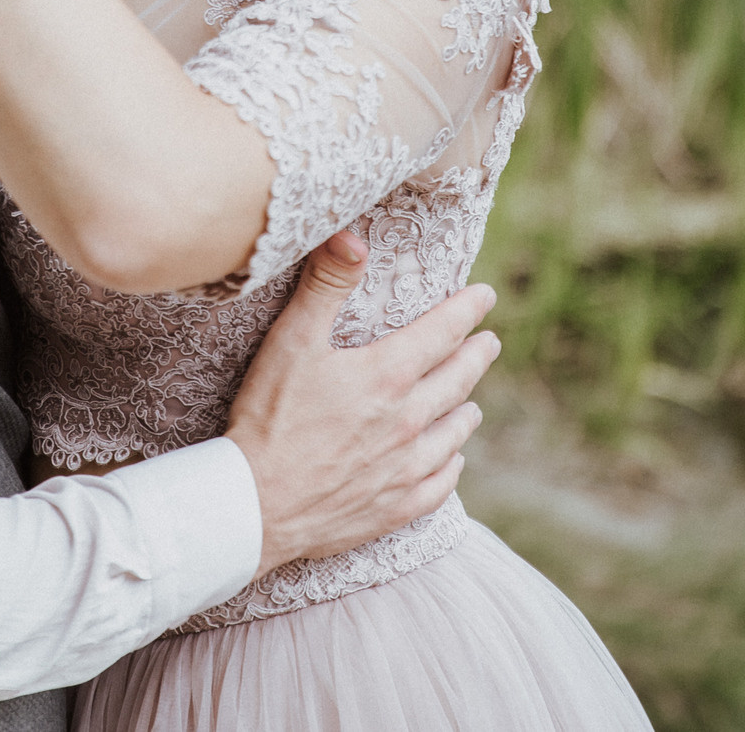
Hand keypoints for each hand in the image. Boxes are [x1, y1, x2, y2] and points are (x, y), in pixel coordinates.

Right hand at [224, 232, 499, 575]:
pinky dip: (450, 465)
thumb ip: (325, 286)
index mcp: (388, 374)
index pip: (444, 330)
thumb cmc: (269, 417)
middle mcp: (409, 419)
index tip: (485, 296)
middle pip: (458, 379)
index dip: (468, 309)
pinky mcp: (396, 506)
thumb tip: (352, 238)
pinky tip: (451, 461)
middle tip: (489, 343)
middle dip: (477, 355)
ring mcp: (406, 467)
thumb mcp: (292, 341)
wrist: (255, 505)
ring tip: (472, 403)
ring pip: (455, 432)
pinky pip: (442, 483)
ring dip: (466, 411)